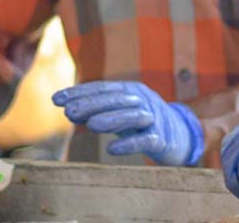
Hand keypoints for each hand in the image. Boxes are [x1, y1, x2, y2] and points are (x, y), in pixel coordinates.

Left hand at [52, 80, 203, 165]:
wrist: (181, 134)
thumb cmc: (143, 123)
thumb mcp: (120, 113)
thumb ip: (99, 111)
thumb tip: (69, 110)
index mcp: (131, 90)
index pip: (102, 88)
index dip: (79, 92)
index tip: (56, 99)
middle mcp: (143, 100)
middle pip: (116, 99)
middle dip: (91, 104)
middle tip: (68, 112)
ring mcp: (154, 118)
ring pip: (133, 115)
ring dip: (111, 119)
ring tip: (90, 125)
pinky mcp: (162, 139)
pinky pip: (146, 140)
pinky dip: (130, 144)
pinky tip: (112, 149)